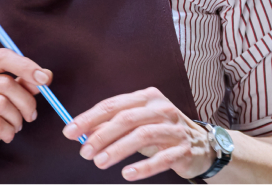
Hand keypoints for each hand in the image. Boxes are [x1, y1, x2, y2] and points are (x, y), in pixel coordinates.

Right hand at [0, 48, 51, 173]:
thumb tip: (46, 75)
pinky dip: (8, 132)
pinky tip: (7, 135)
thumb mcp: (8, 98)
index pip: (2, 57)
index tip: (45, 79)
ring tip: (16, 126)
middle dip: (26, 102)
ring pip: (2, 104)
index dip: (26, 66)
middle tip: (32, 115)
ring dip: (17, 119)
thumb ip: (24, 84)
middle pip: (6, 83)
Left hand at [62, 87, 216, 181]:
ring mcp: (174, 128)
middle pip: (126, 118)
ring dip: (118, 150)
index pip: (112, 105)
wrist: (202, 145)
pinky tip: (127, 174)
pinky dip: (144, 167)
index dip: (89, 118)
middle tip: (84, 151)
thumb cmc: (161, 132)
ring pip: (142, 135)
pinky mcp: (184, 149)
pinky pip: (162, 158)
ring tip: (100, 162)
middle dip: (101, 135)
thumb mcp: (137, 124)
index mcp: (147, 97)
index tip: (70, 131)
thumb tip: (82, 133)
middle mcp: (161, 108)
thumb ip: (112, 126)